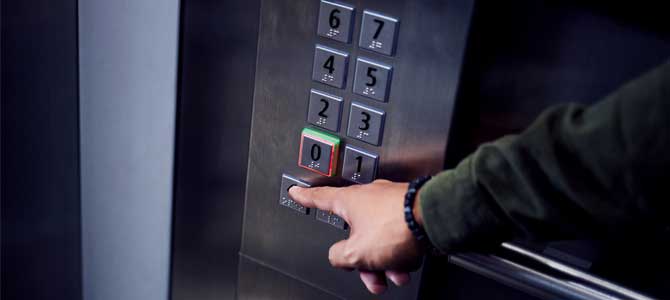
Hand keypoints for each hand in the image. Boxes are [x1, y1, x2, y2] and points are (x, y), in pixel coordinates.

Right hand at [289, 179, 423, 293]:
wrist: (434, 219)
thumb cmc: (396, 226)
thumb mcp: (355, 252)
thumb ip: (339, 256)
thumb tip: (338, 256)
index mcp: (349, 201)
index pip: (319, 198)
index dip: (305, 198)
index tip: (297, 192)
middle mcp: (369, 197)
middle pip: (355, 231)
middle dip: (362, 258)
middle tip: (367, 274)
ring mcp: (391, 202)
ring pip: (379, 237)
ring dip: (384, 260)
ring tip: (394, 275)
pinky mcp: (410, 210)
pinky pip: (397, 235)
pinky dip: (400, 252)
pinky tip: (407, 264)